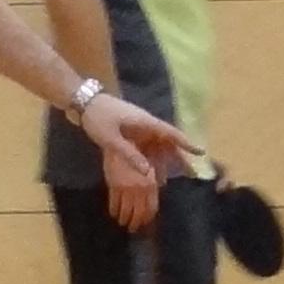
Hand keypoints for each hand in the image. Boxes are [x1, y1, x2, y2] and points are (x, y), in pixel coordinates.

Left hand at [84, 94, 187, 229]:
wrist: (83, 101)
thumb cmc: (98, 117)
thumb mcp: (112, 139)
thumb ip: (130, 155)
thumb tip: (147, 174)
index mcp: (146, 123)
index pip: (171, 134)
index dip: (186, 144)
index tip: (201, 153)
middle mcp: (146, 125)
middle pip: (167, 143)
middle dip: (178, 158)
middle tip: (190, 174)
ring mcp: (138, 128)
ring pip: (156, 147)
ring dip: (161, 162)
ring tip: (164, 182)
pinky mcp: (130, 131)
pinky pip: (144, 147)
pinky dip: (148, 159)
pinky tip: (147, 173)